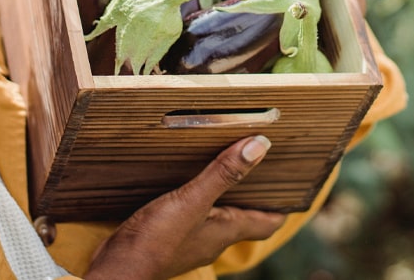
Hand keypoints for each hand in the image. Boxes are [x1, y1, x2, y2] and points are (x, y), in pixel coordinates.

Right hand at [84, 135, 284, 279]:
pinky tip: (188, 190)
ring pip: (220, 219)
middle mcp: (214, 239)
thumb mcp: (192, 200)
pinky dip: (200, 203)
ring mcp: (192, 241)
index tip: (296, 189)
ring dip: (227, 198)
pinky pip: (195, 219)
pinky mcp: (170, 239)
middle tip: (262, 171)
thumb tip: (260, 147)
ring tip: (228, 172)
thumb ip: (223, 174)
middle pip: (245, 219)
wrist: (117, 270)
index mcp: (226, 230)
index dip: (281, 208)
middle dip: (254, 197)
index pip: (267, 223)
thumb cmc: (156, 241)